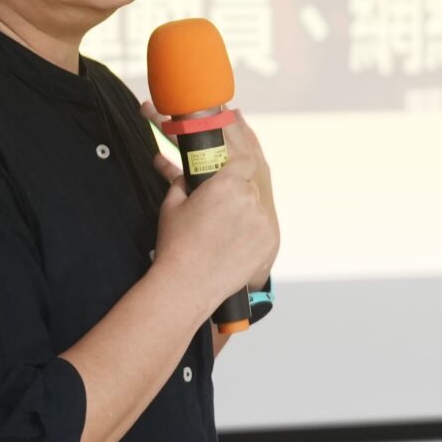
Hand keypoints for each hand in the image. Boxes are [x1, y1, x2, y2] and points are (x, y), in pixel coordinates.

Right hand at [152, 112, 278, 304]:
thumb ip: (181, 180)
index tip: (230, 164)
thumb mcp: (173, 204)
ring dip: (246, 204)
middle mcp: (249, 198)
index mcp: (227, 183)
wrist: (188, 284)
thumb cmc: (177, 244)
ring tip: (230, 214)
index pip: (244, 158)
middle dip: (242, 180)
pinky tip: (237, 232)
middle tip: (231, 185)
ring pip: (259, 202)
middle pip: (253, 178)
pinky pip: (262, 224)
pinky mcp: (268, 241)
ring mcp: (262, 221)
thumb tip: (183, 172)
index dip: (237, 159)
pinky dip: (252, 225)